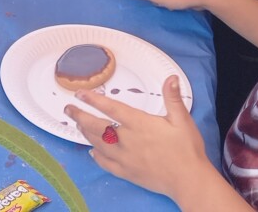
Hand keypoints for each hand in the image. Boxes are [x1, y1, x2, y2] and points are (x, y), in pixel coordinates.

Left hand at [64, 80, 216, 200]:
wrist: (188, 180)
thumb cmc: (186, 149)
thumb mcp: (182, 120)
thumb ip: (173, 98)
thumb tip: (171, 78)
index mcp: (139, 124)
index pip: (111, 108)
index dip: (93, 100)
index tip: (80, 94)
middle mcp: (127, 140)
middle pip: (97, 126)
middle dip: (80, 116)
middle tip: (68, 109)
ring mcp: (125, 158)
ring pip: (98, 144)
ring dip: (86, 134)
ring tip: (77, 125)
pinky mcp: (127, 172)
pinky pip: (106, 164)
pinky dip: (96, 157)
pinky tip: (92, 152)